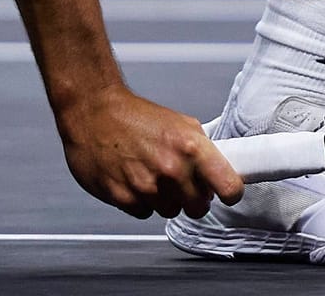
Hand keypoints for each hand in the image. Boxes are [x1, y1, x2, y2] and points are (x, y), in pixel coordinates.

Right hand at [57, 85, 243, 218]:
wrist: (94, 111)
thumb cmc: (136, 116)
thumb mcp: (180, 123)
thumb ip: (202, 149)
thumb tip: (221, 171)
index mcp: (191, 147)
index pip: (229, 186)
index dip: (231, 193)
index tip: (228, 193)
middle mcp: (171, 168)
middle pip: (199, 207)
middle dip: (193, 198)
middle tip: (181, 182)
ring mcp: (146, 186)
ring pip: (170, 212)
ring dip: (165, 199)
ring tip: (151, 174)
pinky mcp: (123, 198)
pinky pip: (144, 213)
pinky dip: (140, 201)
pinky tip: (133, 179)